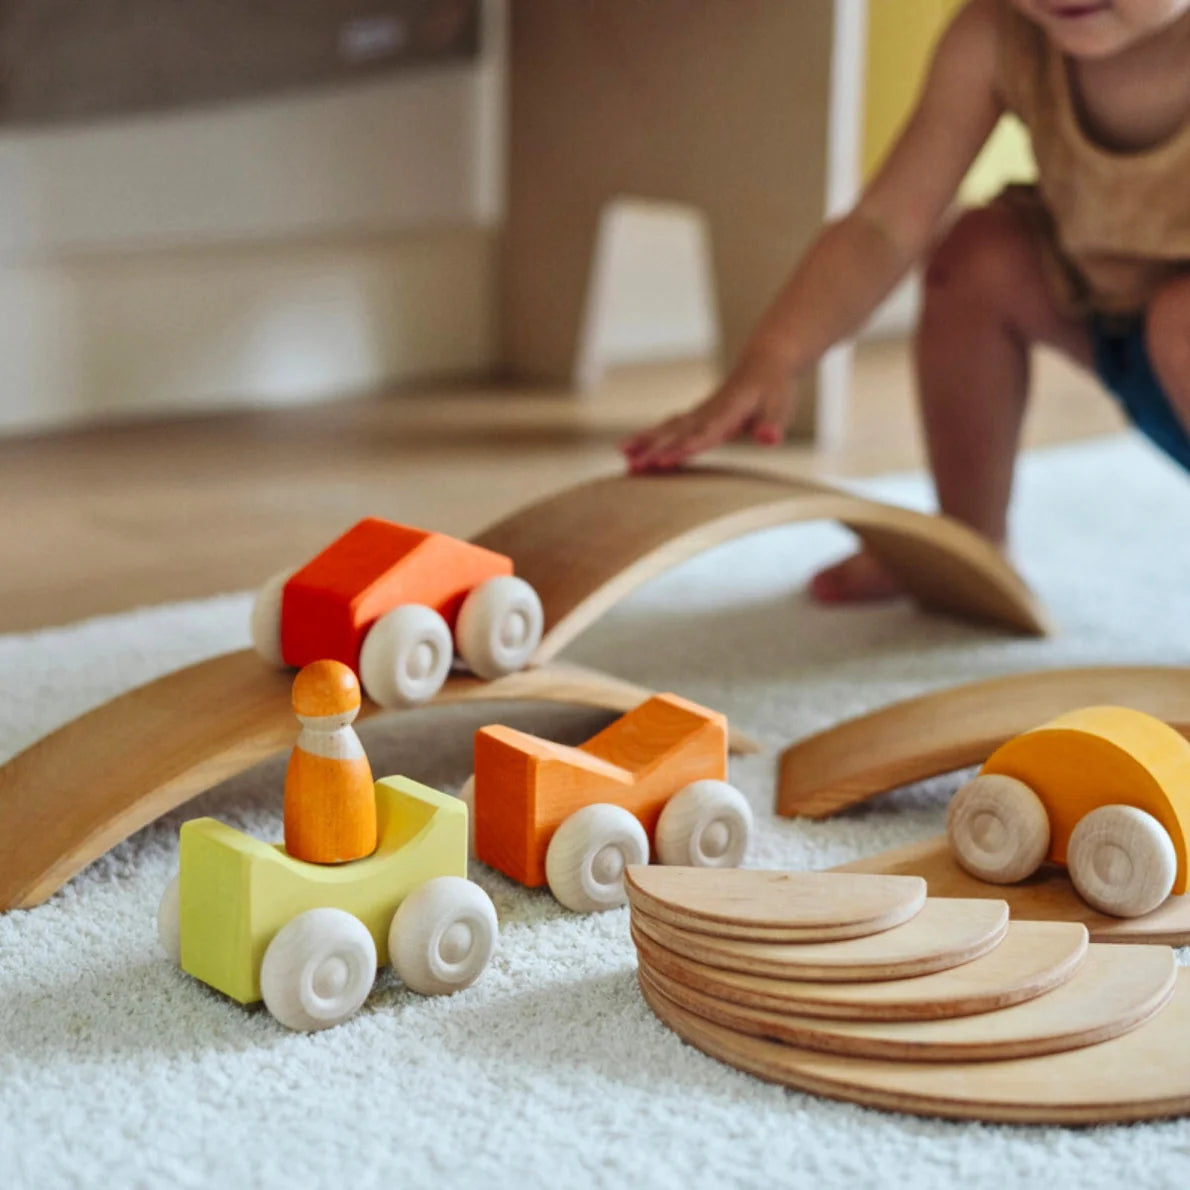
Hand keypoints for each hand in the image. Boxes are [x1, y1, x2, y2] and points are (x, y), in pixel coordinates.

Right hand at [620, 351, 798, 472]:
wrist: (763, 363)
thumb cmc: (774, 389)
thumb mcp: (780, 407)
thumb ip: (772, 424)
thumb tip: (769, 439)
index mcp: (727, 413)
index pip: (702, 436)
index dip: (681, 450)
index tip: (661, 463)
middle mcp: (707, 413)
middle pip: (676, 434)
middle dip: (652, 451)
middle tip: (631, 467)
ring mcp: (699, 413)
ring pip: (667, 428)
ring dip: (644, 442)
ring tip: (621, 455)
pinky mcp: (695, 416)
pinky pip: (668, 427)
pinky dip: (649, 436)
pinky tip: (631, 448)